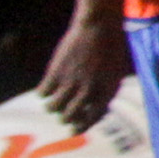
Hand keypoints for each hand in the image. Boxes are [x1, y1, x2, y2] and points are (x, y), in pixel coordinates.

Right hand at [37, 13, 128, 132]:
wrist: (99, 26)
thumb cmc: (110, 49)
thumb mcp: (115, 72)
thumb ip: (106, 92)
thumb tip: (98, 113)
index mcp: (107, 90)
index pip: (92, 118)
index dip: (81, 127)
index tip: (72, 131)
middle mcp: (89, 89)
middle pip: (69, 116)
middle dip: (65, 118)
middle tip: (63, 114)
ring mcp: (72, 81)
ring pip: (53, 107)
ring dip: (52, 107)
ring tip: (53, 101)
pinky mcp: (56, 71)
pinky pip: (43, 93)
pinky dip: (43, 92)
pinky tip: (46, 88)